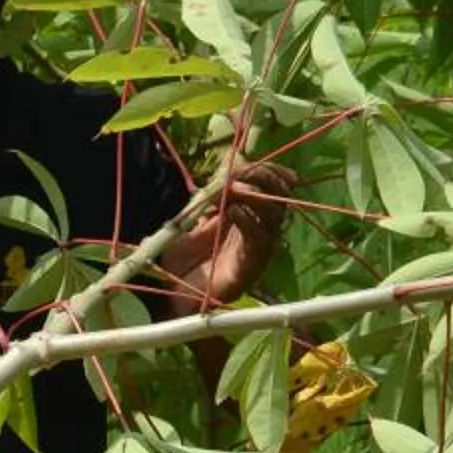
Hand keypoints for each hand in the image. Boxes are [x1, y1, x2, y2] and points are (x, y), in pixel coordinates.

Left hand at [162, 156, 294, 310]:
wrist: (172, 295)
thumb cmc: (183, 259)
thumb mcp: (195, 217)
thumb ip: (212, 192)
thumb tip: (231, 157)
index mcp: (251, 217)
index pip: (276, 187)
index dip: (269, 171)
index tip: (248, 161)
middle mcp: (261, 231)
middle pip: (281, 197)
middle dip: (263, 179)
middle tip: (240, 174)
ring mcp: (259, 248)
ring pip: (274, 215)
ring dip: (254, 196)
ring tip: (232, 190)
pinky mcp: (252, 265)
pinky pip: (259, 239)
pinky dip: (247, 220)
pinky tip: (232, 211)